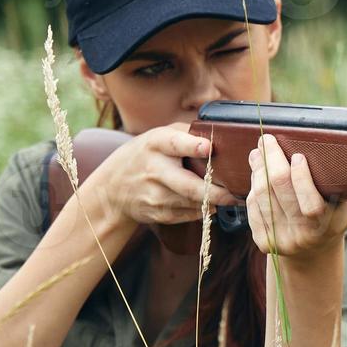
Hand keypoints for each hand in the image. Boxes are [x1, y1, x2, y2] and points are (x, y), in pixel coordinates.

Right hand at [83, 122, 240, 227]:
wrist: (113, 188)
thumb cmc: (146, 155)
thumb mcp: (158, 137)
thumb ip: (186, 133)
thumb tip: (221, 132)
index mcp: (156, 144)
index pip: (175, 144)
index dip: (192, 146)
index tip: (208, 148)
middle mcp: (154, 170)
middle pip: (188, 185)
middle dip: (214, 192)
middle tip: (234, 194)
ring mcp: (155, 195)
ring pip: (192, 203)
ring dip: (213, 202)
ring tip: (229, 198)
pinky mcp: (158, 213)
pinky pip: (188, 214)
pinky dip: (202, 210)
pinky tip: (209, 204)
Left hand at [245, 133, 346, 260]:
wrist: (312, 251)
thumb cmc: (335, 218)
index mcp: (324, 228)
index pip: (310, 206)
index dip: (301, 179)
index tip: (298, 156)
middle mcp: (300, 237)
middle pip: (278, 193)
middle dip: (271, 161)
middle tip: (269, 140)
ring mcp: (279, 241)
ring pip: (262, 196)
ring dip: (258, 169)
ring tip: (260, 152)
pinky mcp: (263, 241)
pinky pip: (253, 206)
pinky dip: (253, 185)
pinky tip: (257, 172)